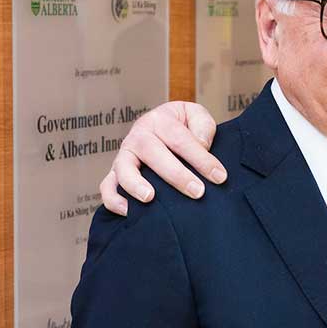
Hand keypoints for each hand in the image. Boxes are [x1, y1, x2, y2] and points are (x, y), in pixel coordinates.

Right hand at [99, 102, 223, 215]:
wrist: (162, 127)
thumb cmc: (183, 126)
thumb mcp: (196, 116)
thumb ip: (202, 126)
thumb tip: (201, 145)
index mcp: (159, 120)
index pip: (181, 139)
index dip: (201, 159)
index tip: (219, 176)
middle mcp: (138, 136)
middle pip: (153, 153)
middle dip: (177, 175)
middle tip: (197, 192)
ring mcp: (125, 155)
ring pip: (124, 169)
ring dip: (135, 184)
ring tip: (150, 198)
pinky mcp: (115, 173)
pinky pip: (107, 186)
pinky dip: (113, 199)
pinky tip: (128, 211)